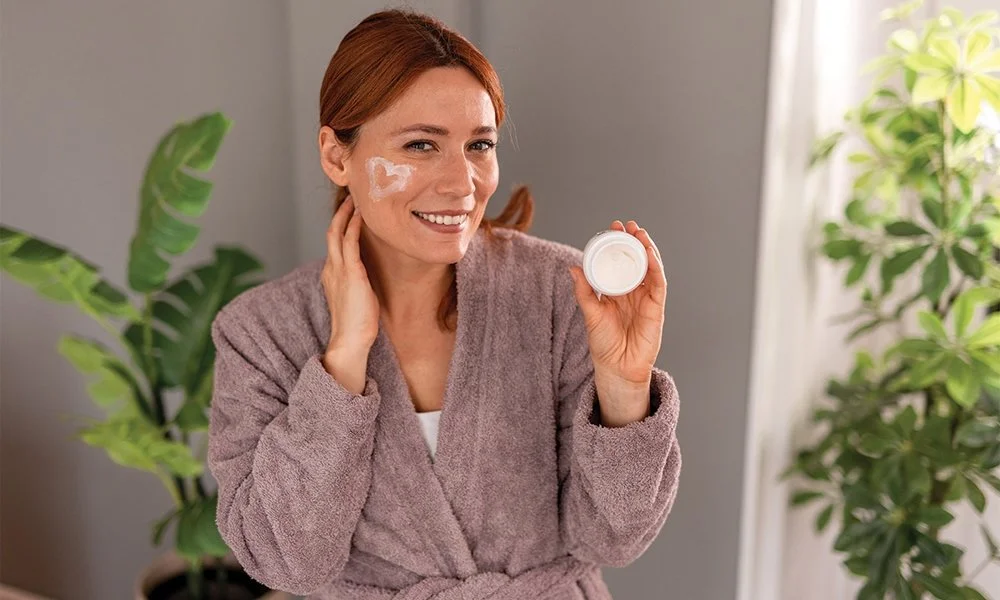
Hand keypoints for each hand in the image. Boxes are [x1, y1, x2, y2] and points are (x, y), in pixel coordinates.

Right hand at [321, 196, 379, 390]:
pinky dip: (354, 226)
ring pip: (338, 232)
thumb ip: (358, 283)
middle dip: (341, 213)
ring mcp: (339, 270)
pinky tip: (363, 215)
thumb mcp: (356, 297)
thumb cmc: (357, 324)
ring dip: (347, 214)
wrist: (350, 341)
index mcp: (332, 274)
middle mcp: (332, 268)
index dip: (341, 226)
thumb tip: (368, 277)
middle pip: (332, 232)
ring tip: (357, 199)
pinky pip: (350, 242)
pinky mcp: (351, 273)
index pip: (334, 244)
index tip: (351, 212)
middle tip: (352, 196)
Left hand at [568, 220, 666, 423]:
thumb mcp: (591, 314)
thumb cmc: (604, 344)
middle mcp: (634, 292)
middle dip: (633, 241)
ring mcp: (646, 299)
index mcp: (618, 291)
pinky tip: (650, 254)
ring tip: (639, 232)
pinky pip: (658, 283)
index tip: (612, 228)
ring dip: (646, 249)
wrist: (617, 368)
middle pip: (637, 260)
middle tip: (626, 225)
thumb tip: (573, 268)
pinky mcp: (656, 308)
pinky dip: (655, 267)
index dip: (618, 244)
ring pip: (650, 267)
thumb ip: (584, 292)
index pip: (620, 262)